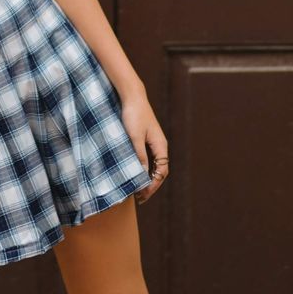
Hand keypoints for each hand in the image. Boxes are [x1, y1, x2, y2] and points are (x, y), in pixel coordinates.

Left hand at [118, 88, 169, 204]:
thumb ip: (139, 156)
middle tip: (140, 197)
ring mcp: (153, 141)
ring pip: (154, 165)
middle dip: (151, 185)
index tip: (142, 195)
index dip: (153, 185)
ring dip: (147, 177)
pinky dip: (143, 168)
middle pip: (160, 170)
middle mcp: (159, 145)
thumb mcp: (134, 137)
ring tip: (137, 189)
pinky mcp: (146, 137)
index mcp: (160, 146)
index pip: (161, 172)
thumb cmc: (133, 115)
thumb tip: (143, 176)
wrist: (132, 96)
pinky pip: (148, 157)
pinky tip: (135, 172)